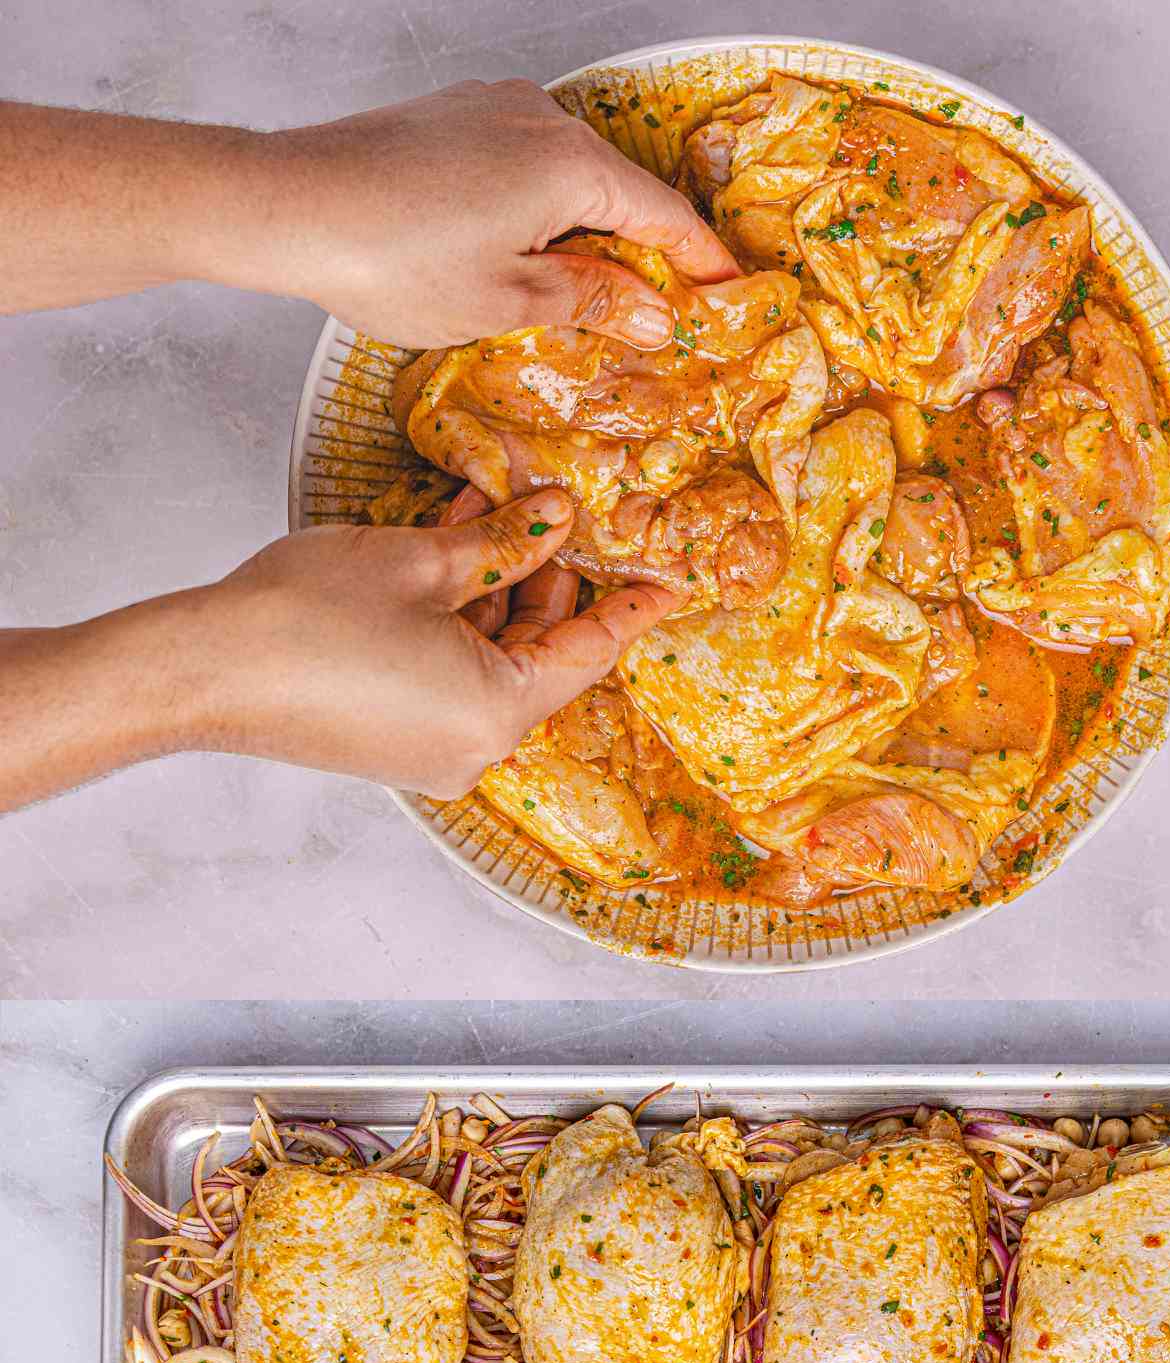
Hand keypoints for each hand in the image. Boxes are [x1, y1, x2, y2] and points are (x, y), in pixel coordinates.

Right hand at [0, 489, 682, 813]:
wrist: (204, 671)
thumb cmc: (308, 619)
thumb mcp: (423, 562)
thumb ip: (504, 542)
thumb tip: (557, 518)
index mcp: (500, 713)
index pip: (588, 652)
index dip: (630, 606)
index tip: (672, 581)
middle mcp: (476, 748)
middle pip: (539, 654)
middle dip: (545, 579)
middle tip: (549, 510)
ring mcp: (433, 751)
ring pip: (490, 659)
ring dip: (492, 588)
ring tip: (485, 510)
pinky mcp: (394, 742)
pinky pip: (449, 673)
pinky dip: (454, 619)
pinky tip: (445, 549)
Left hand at [259, 79, 738, 347]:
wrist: (287, 205)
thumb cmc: (392, 257)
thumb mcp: (508, 301)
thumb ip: (591, 301)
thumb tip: (652, 313)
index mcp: (570, 164)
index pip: (663, 218)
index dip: (700, 265)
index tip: (727, 299)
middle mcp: (539, 119)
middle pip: (619, 193)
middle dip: (644, 255)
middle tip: (663, 316)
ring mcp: (492, 109)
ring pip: (569, 180)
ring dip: (587, 236)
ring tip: (591, 302)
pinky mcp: (452, 118)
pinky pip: (523, 166)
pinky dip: (542, 213)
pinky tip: (528, 260)